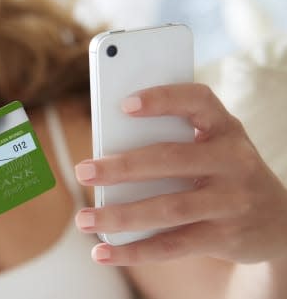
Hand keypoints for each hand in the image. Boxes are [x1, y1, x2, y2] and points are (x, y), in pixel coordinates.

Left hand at [75, 83, 286, 265]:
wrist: (278, 221)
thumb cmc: (224, 172)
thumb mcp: (212, 148)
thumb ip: (172, 143)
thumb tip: (107, 156)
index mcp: (224, 128)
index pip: (196, 101)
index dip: (162, 99)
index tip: (123, 105)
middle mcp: (233, 160)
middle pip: (169, 159)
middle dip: (121, 167)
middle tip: (82, 171)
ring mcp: (232, 200)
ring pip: (167, 208)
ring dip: (119, 215)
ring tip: (83, 218)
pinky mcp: (225, 236)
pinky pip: (172, 245)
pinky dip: (134, 251)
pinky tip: (103, 251)